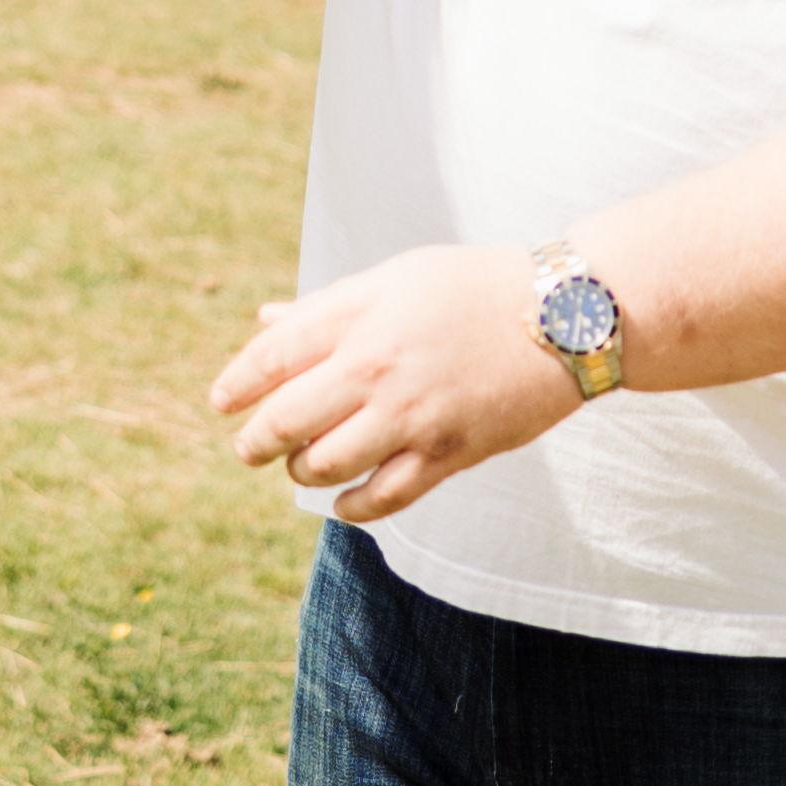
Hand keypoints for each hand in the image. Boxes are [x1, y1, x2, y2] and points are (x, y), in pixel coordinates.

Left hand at [208, 246, 585, 523]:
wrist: (564, 316)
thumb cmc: (472, 288)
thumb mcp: (396, 278)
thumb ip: (327, 307)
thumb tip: (264, 320)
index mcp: (360, 314)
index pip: (272, 356)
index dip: (237, 384)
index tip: (222, 402)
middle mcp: (378, 366)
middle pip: (286, 420)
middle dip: (255, 442)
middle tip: (249, 449)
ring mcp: (413, 415)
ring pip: (325, 465)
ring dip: (301, 471)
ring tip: (301, 465)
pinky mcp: (449, 454)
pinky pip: (382, 498)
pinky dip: (351, 506)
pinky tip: (341, 500)